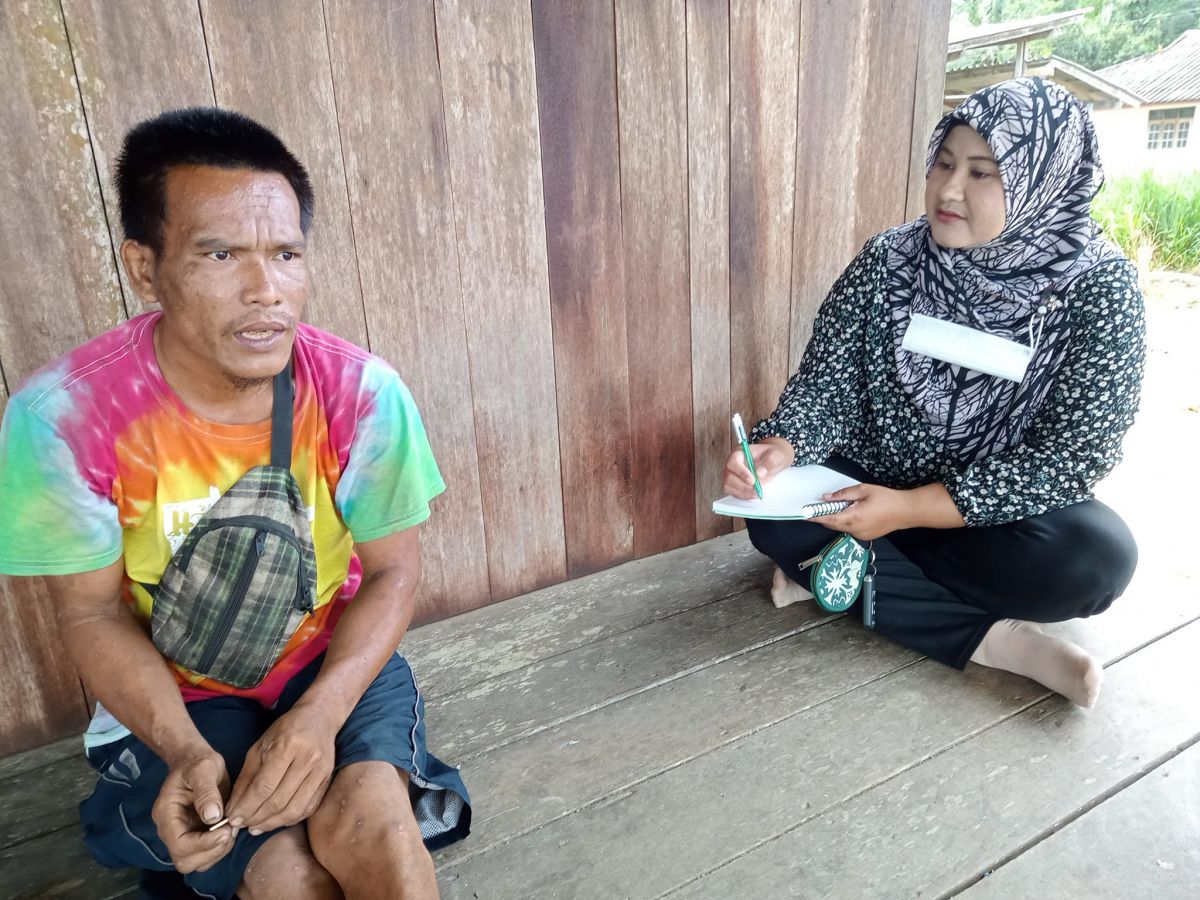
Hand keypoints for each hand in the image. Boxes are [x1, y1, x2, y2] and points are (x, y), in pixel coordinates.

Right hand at [151, 752, 233, 873]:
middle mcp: (170, 830)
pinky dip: (219, 849)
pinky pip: (205, 855)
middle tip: (230, 831)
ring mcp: (181, 835)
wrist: (196, 761)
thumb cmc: (198, 762)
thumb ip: (206, 792)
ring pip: (196, 862)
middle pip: (185, 861)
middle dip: (211, 851)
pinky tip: (230, 830)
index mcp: (166, 814)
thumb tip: (213, 817)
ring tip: (232, 830)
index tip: (227, 830)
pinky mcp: (194, 836)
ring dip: (217, 852)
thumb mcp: (204, 769)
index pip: (179, 844)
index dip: (204, 844)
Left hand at [225, 704, 337, 833]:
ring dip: (272, 823)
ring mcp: (320, 771)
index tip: (232, 818)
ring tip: (256, 827)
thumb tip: (234, 807)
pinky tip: (275, 820)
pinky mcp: (327, 780)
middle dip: (256, 818)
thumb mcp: (260, 747)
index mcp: (287, 746)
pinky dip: (289, 819)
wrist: (320, 718)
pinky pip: (308, 808)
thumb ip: (246, 777)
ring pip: (294, 809)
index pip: (263, 787)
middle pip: (278, 801)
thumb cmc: (285, 730)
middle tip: (242, 825)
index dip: (246, 807)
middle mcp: (307, 759)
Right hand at [722, 437, 794, 498]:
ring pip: (728, 486)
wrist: (772, 461)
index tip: (753, 481)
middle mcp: (732, 464)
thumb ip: (769, 462)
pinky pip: (732, 492)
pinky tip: (753, 494)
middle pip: (728, 477)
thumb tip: (759, 473)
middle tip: (757, 489)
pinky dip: (743, 496)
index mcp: (739, 453)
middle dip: (743, 486)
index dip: (741, 473)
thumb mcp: (776, 455)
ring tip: (757, 492)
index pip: (733, 463)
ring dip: (743, 492)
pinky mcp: (733, 484)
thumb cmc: (771, 455)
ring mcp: (730, 474)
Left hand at [809, 483, 914, 540]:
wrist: (906, 512)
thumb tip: (826, 497)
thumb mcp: (863, 490)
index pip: (828, 519)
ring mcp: (860, 536)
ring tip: (842, 507)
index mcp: (853, 517)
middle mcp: (855, 530)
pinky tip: (853, 513)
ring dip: (837, 519)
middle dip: (824, 516)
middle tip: (820, 506)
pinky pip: (849, 530)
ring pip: (841, 528)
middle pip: (832, 524)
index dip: (814, 517)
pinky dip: (846, 522)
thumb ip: (843, 494)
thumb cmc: (886, 498)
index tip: (804, 514)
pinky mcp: (865, 537)